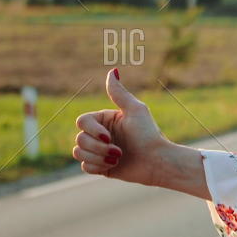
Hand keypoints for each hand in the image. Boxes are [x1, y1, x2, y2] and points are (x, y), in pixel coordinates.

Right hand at [71, 69, 172, 186]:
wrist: (157, 162)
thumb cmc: (149, 135)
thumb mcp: (135, 110)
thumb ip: (120, 93)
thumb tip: (112, 70)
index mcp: (104, 120)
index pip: (82, 121)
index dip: (92, 131)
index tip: (109, 137)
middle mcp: (99, 134)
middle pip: (79, 139)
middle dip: (98, 147)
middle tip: (120, 152)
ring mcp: (99, 151)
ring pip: (78, 153)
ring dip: (98, 157)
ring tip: (117, 159)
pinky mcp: (101, 166)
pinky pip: (84, 166)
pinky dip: (97, 166)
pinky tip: (113, 166)